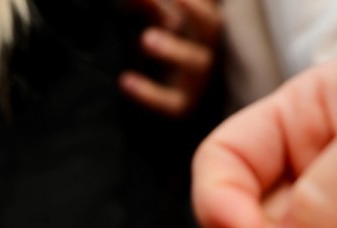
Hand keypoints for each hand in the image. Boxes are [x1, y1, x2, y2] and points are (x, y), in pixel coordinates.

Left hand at [118, 0, 221, 116]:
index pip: (207, 5)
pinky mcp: (180, 104)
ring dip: (173, 49)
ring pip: (196, 63)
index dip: (197, 0)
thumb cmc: (160, 51)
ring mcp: (195, 78)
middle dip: (195, 11)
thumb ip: (147, 5)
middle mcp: (204, 49)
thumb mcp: (154, 23)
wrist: (159, 107)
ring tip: (146, 39)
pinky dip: (147, 93)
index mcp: (200, 24)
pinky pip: (170, 103)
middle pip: (211, 25)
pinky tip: (125, 81)